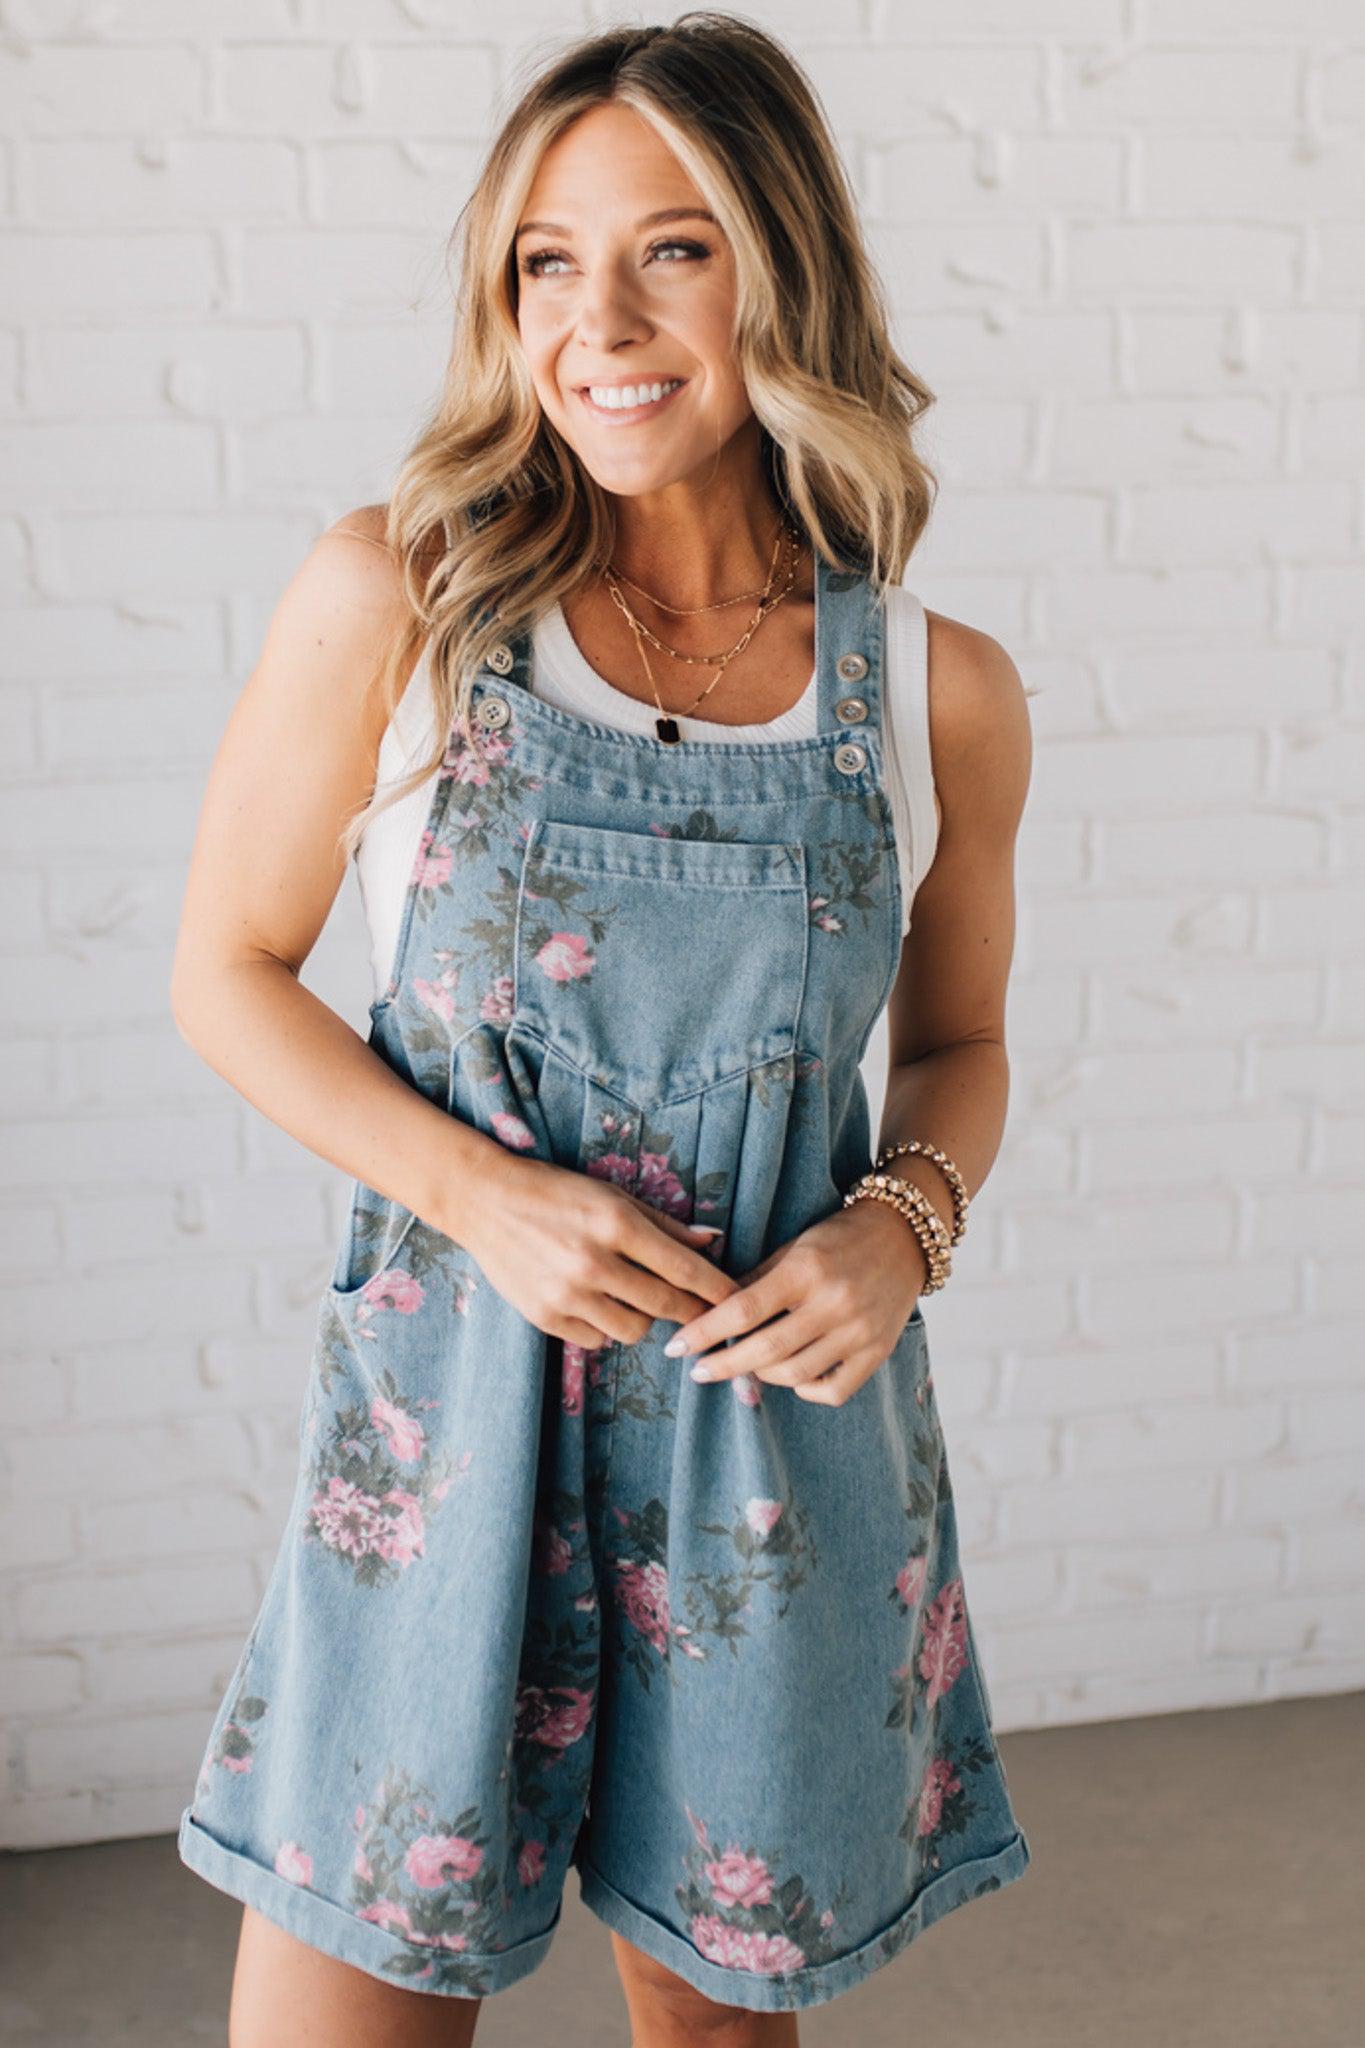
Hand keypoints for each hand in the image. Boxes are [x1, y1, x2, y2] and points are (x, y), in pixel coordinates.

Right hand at [462, 1152, 740, 1351]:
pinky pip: (597, 1340)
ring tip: (635, 1298)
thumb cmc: (556, 1192)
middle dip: (692, 1313)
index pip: (684, 1269)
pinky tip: (598, 1304)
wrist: (485, 1201)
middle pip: (665, 1306)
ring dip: (644, 1319)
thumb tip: (712, 1241)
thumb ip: (664, 1224)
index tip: (739, 1301)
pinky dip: (606, 1327)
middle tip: (704, 1315)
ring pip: (633, 1330)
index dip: (718, 1290)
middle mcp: (593, 1262)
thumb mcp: (612, 1195)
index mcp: (616, 1224)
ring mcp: (567, 1294)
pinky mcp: (545, 1317)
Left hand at [662, 1198, 927, 1404]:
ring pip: (795, 1373)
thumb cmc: (839, 1238)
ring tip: (745, 1367)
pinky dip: (805, 1389)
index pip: (743, 1310)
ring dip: (761, 1376)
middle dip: (723, 1365)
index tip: (677, 1348)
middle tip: (699, 1370)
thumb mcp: (794, 1248)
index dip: (705, 1332)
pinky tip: (792, 1376)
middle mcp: (835, 1302)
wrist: (905, 1236)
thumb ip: (755, 1281)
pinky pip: (834, 1390)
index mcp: (807, 1270)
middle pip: (766, 1349)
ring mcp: (860, 1331)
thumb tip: (708, 1313)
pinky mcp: (879, 1351)